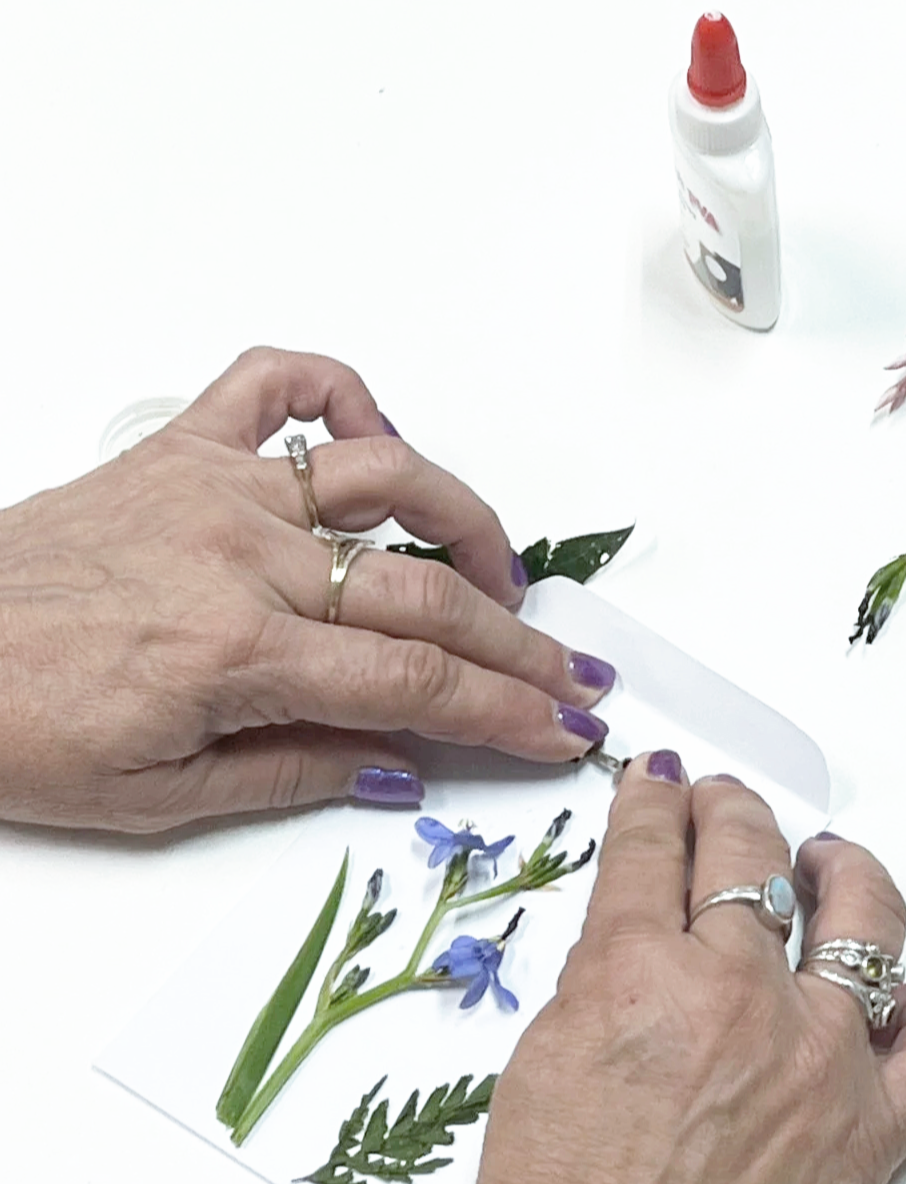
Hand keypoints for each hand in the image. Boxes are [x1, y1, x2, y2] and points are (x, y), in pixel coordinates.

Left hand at [0, 346, 617, 830]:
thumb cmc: (12, 728)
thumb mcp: (155, 798)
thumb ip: (295, 773)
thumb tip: (401, 765)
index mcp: (235, 655)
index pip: (415, 684)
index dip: (505, 712)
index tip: (563, 732)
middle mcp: (238, 558)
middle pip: (424, 595)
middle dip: (518, 646)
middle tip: (572, 678)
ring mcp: (211, 490)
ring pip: (383, 479)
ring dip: (464, 522)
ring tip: (501, 575)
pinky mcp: (174, 451)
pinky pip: (274, 384)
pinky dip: (340, 393)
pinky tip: (378, 439)